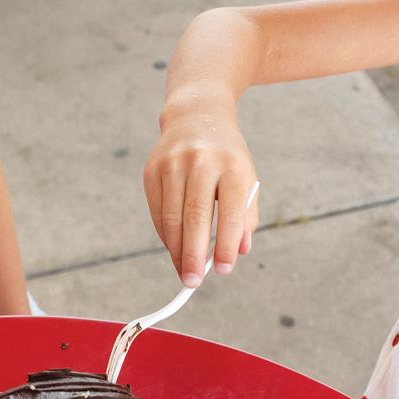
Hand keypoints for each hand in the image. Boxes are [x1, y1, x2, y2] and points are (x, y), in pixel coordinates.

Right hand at [144, 106, 259, 286]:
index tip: (222, 270)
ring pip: (172, 217)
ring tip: (183, 271)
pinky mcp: (152, 170)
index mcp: (233, 165)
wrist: (196, 116)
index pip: (231, 212)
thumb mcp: (246, 178)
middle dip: (193, 255)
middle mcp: (201, 161)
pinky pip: (157, 211)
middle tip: (193, 283)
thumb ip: (246, 216)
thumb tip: (238, 251)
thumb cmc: (227, 157)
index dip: (225, 245)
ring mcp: (173, 164)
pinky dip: (165, 234)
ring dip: (176, 250)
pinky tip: (174, 247)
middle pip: (195, 218)